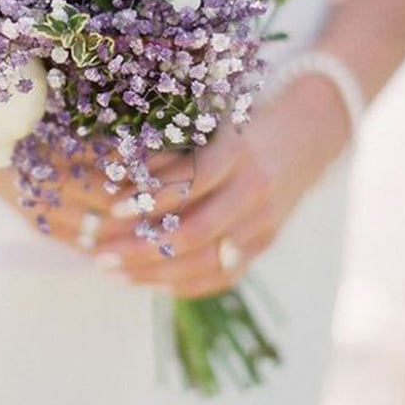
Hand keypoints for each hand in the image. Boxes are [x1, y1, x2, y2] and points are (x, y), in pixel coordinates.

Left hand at [92, 74, 349, 297]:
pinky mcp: (266, 243)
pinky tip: (150, 284)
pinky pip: (224, 276)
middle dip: (140, 248)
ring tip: (112, 272)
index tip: (110, 208)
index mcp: (238, 151)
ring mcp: (264, 222)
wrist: (306, 133)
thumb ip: (170, 150)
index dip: (149, 198)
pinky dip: (185, 284)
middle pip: (195, 232)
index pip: (191, 183)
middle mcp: (254, 190)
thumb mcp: (209, 121)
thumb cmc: (242, 120)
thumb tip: (114, 173)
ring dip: (154, 273)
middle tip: (98, 254)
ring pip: (206, 262)